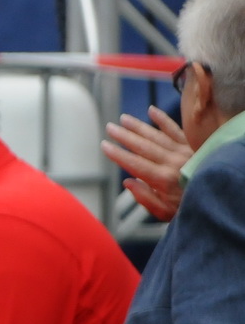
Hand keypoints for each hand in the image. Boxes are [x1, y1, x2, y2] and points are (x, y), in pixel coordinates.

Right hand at [101, 106, 190, 220]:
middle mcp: (173, 162)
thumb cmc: (189, 208)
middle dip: (124, 136)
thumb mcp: (164, 212)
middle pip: (143, 146)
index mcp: (163, 179)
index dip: (118, 154)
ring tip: (124, 119)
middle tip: (110, 127)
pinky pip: (177, 129)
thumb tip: (128, 182)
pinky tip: (152, 111)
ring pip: (157, 135)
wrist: (218, 197)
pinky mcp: (194, 145)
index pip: (134, 163)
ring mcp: (184, 151)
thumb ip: (145, 198)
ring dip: (139, 126)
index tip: (105, 146)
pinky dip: (164, 120)